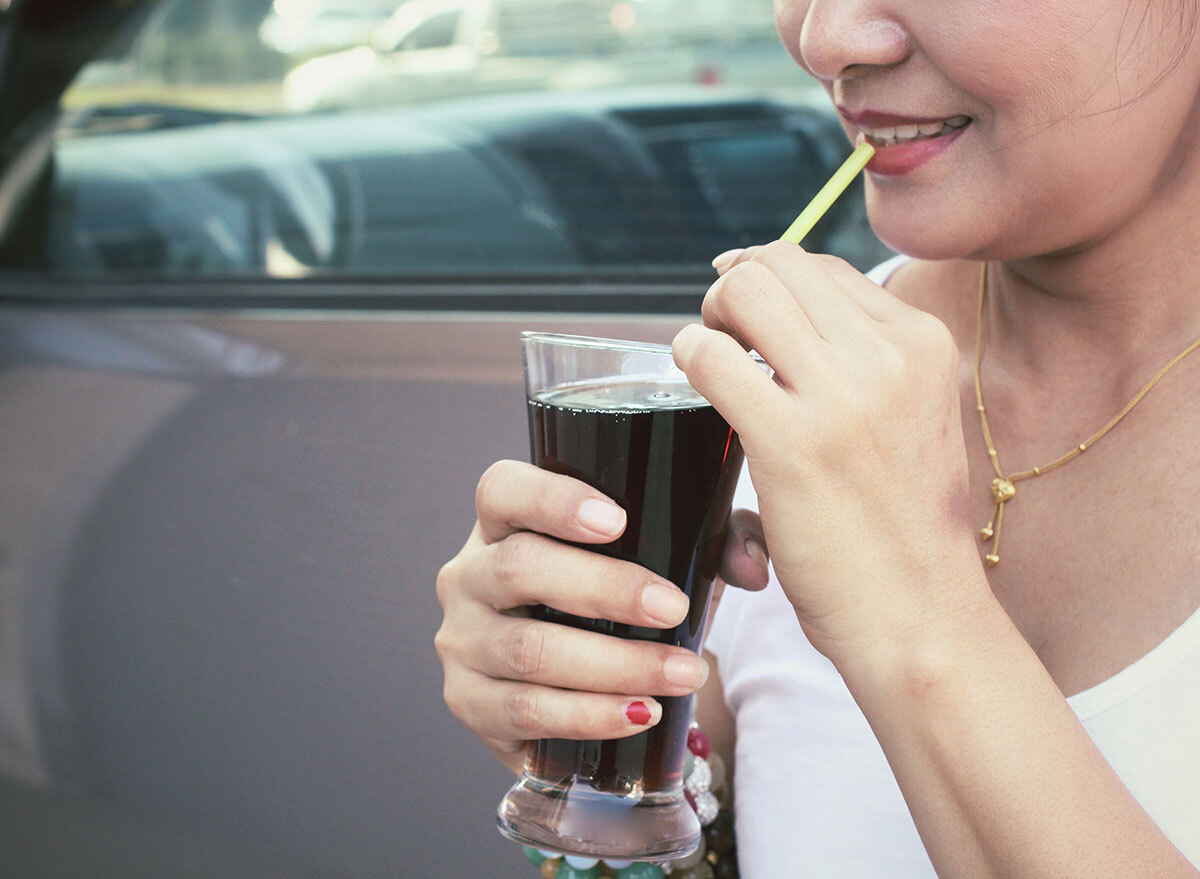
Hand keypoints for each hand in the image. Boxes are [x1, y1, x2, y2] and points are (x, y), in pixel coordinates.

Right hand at [435, 460, 767, 772]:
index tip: (618, 521)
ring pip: (527, 650)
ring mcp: (462, 641)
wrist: (577, 682)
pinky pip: (525, 711)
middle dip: (604, 589)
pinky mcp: (468, 702)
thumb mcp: (658, 557)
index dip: (553, 499)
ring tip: (682, 673)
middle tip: (672, 608)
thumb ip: (713, 542)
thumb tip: (752, 564)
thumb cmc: (615, 602)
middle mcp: (468, 575)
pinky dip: (588, 715)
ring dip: (613, 665)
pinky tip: (639, 712)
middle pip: (519, 568)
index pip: (503, 490)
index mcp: (503, 522)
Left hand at [674, 243, 987, 663]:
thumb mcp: (915, 424)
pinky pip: (709, 355)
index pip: (824, 268)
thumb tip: (781, 333)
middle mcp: (890, 354)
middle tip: (722, 342)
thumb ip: (868, 372)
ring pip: (745, 288)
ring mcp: (843, 394)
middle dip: (735, 290)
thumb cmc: (903, 532)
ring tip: (709, 366)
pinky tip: (697, 393)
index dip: (772, 289)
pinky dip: (688, 360)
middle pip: (780, 260)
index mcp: (923, 342)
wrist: (922, 618)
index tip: (748, 326)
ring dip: (710, 319)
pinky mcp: (791, 440)